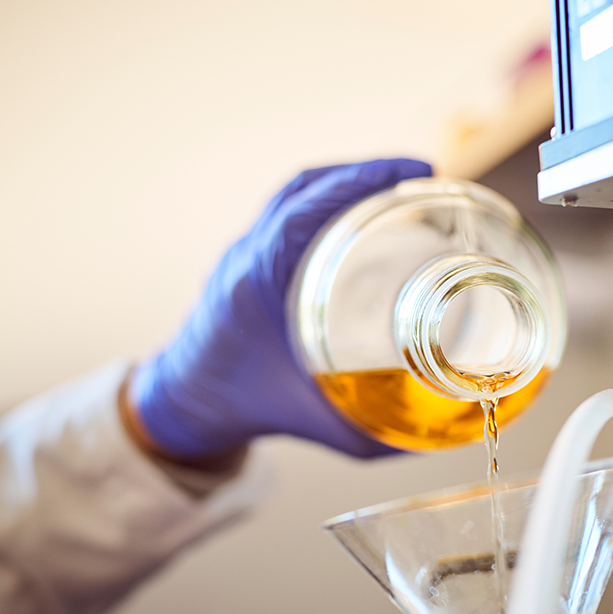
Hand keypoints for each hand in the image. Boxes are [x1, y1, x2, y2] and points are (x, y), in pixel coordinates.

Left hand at [130, 159, 431, 460]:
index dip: (360, 182)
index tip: (414, 174)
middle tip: (424, 179)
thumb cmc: (238, 405)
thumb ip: (367, 436)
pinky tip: (366, 211)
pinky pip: (291, 208)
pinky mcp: (252, 255)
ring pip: (299, 192)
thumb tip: (429, 440)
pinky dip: (330, 197)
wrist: (183, 402)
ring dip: (349, 180)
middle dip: (367, 173)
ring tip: (401, 186)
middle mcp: (249, 254)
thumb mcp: (310, 421)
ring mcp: (248, 250)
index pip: (306, 209)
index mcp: (255, 280)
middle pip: (308, 187)